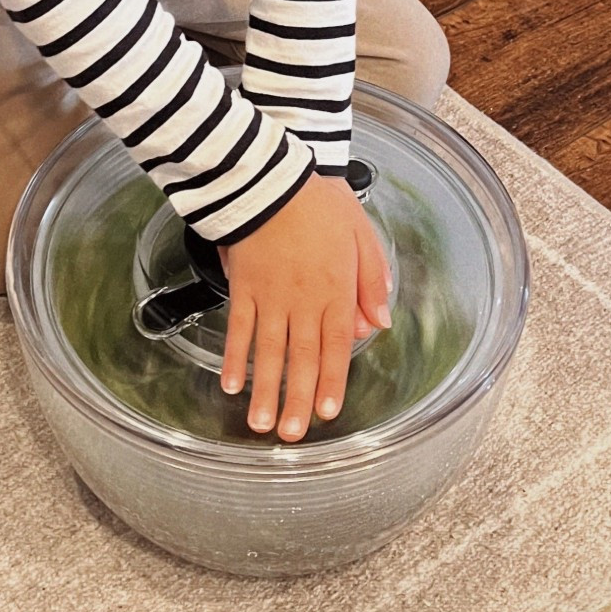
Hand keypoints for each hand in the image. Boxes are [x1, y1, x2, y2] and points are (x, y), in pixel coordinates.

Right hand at [216, 173, 392, 440]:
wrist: (270, 177)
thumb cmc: (318, 200)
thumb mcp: (362, 233)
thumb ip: (372, 281)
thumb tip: (378, 323)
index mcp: (336, 289)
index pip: (337, 345)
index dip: (331, 381)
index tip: (326, 412)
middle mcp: (303, 299)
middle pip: (301, 357)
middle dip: (296, 399)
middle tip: (291, 434)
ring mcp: (270, 295)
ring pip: (268, 351)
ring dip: (265, 389)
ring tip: (261, 423)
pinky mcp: (243, 285)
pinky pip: (238, 327)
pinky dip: (234, 356)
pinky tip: (232, 382)